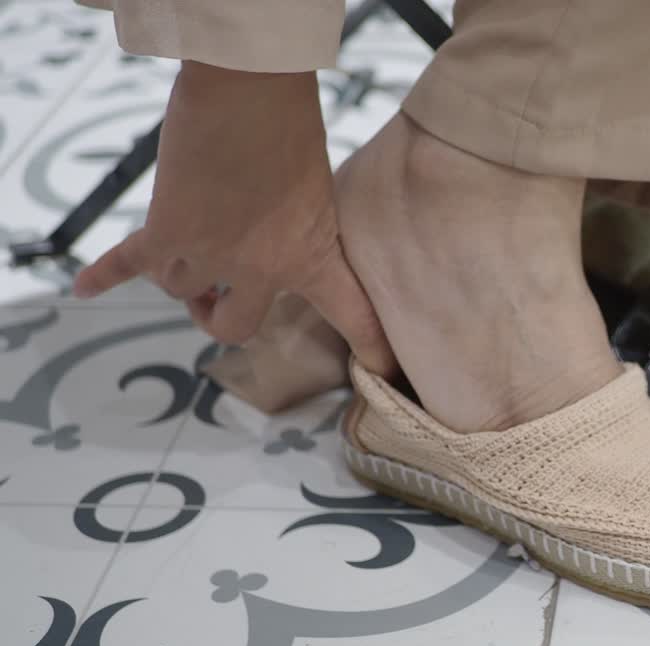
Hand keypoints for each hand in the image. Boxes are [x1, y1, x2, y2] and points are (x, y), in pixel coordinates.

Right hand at [73, 61, 395, 375]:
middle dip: (217, 315)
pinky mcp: (166, 231)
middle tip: (212, 299)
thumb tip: (273, 235)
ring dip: (177, 269)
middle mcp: (262, 270)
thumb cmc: (293, 124)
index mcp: (312, 256)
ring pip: (179, 286)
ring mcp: (211, 256)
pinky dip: (105, 274)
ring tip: (181, 239)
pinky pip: (130, 263)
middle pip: (232, 325)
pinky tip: (86, 288)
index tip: (382, 373)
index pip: (352, 314)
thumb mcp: (318, 187)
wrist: (250, 88)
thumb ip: (301, 224)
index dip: (371, 348)